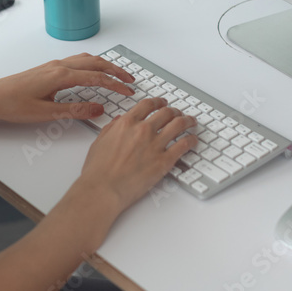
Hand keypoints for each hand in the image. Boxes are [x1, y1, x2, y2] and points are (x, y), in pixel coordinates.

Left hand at [0, 54, 134, 123]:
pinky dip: (92, 64)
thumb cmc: (13, 105)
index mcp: (60, 76)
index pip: (96, 77)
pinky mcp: (49, 68)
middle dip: (115, 70)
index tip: (129, 91)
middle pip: (95, 63)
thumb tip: (98, 109)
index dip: (115, 84)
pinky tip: (93, 72)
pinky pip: (77, 61)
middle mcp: (59, 66)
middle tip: (131, 80)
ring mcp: (53, 65)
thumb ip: (74, 111)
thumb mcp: (46, 114)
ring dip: (104, 65)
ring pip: (86, 59)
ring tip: (117, 74)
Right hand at [79, 98, 197, 211]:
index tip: (162, 103)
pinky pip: (184, 145)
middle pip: (166, 112)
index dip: (158, 101)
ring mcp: (155, 145)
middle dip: (174, 111)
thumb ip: (112, 128)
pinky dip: (192, 140)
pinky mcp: (164, 161)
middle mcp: (143, 130)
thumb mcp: (100, 141)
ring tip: (191, 122)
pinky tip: (193, 140)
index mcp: (127, 123)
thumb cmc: (98, 170)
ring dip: (187, 121)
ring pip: (179, 124)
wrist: (103, 189)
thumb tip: (119, 121)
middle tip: (178, 113)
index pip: (148, 105)